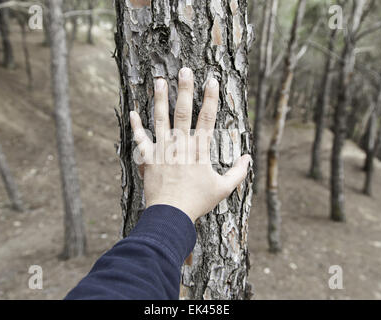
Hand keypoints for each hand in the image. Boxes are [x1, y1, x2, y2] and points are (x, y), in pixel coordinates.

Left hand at [130, 67, 250, 222]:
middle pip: (183, 112)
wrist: (171, 214)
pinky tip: (132, 112)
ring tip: (159, 80)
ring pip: (161, 119)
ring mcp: (162, 150)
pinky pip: (141, 139)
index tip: (212, 81)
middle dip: (185, 90)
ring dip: (160, 99)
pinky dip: (136, 126)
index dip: (210, 98)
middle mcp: (180, 145)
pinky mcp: (148, 158)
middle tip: (185, 70)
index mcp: (199, 150)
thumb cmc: (197, 202)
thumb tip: (248, 158)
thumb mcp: (222, 189)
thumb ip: (237, 173)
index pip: (207, 118)